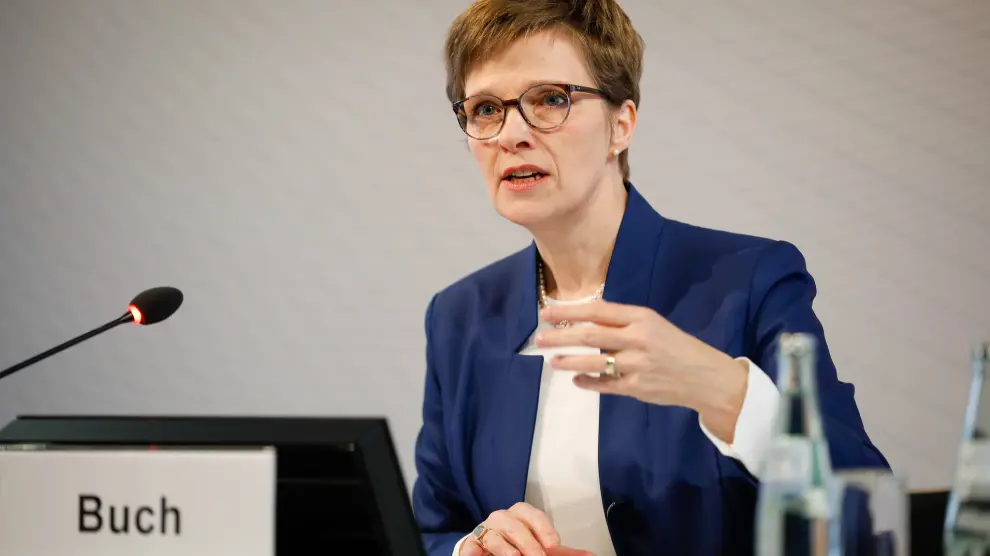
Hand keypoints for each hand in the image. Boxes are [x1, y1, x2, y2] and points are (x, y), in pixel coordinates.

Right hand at [460, 502, 560, 555]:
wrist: (487, 547)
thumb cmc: (517, 543)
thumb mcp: (536, 543)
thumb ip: (555, 549)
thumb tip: (581, 554)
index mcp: (521, 514)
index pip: (535, 517)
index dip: (546, 531)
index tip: (555, 546)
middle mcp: (502, 518)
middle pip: (516, 527)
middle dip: (529, 544)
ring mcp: (485, 530)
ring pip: (493, 536)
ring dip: (505, 550)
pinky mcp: (471, 543)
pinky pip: (471, 545)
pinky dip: (472, 551)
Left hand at [535, 300, 748, 441]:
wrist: (706, 377)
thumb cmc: (676, 346)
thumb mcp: (654, 325)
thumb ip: (623, 323)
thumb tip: (585, 322)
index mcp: (641, 318)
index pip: (598, 311)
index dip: (569, 312)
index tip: (546, 313)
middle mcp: (637, 339)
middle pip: (590, 336)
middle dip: (560, 337)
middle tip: (539, 338)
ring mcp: (636, 365)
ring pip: (593, 362)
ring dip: (569, 361)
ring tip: (552, 361)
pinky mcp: (636, 388)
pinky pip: (605, 385)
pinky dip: (588, 381)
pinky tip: (576, 379)